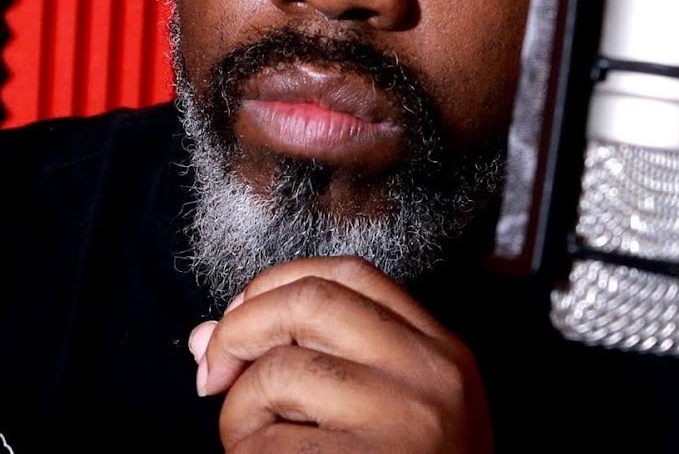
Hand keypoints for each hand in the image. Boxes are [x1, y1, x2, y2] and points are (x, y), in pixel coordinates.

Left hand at [188, 256, 494, 452]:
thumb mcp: (396, 410)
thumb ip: (318, 360)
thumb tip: (204, 337)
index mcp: (441, 352)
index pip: (352, 275)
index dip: (280, 281)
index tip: (241, 313)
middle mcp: (429, 375)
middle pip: (311, 300)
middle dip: (242, 325)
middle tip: (213, 370)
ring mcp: (400, 423)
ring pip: (279, 372)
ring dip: (240, 409)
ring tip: (258, 446)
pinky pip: (264, 445)